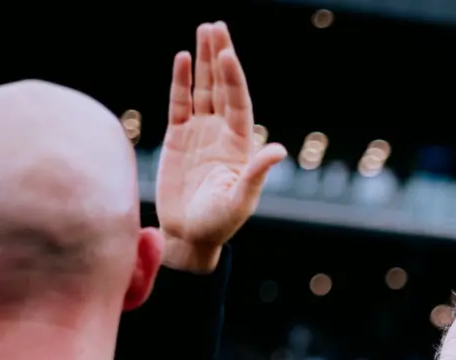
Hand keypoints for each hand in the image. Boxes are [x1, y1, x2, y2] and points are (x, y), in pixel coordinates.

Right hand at [157, 22, 286, 271]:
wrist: (190, 236)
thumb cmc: (219, 223)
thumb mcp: (240, 200)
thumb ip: (256, 174)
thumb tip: (277, 150)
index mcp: (240, 145)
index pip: (238, 102)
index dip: (232, 78)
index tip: (227, 54)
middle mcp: (222, 133)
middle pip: (222, 87)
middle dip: (220, 57)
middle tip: (216, 27)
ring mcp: (200, 133)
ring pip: (202, 89)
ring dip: (202, 61)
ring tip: (203, 30)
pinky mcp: (178, 138)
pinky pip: (179, 104)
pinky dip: (180, 82)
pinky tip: (181, 58)